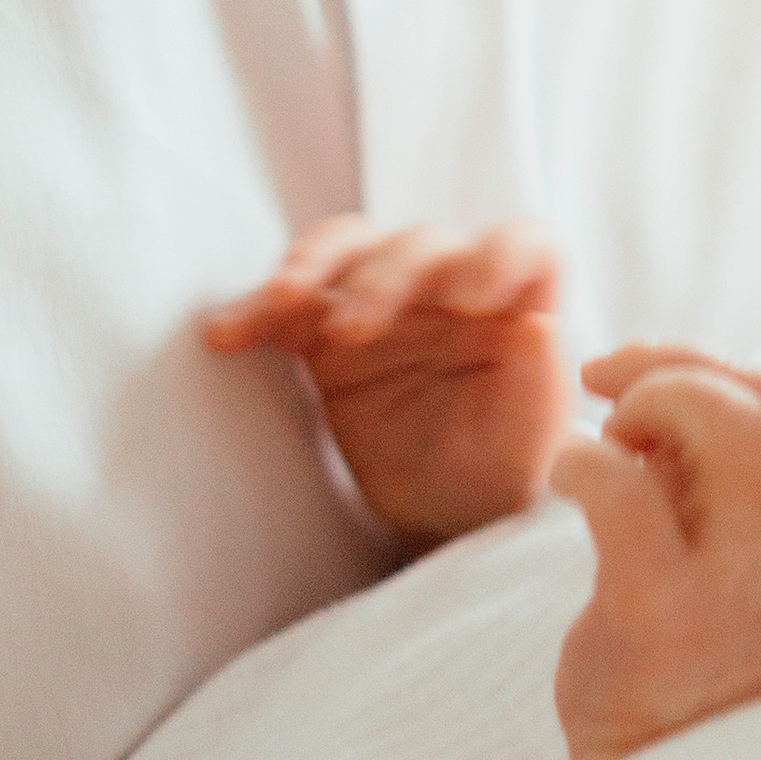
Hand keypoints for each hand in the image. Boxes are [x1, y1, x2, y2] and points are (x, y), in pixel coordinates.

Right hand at [203, 215, 574, 543]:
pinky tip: (225, 334)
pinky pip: (288, 307)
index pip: (522, 245)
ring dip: (312, 266)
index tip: (468, 300)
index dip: (497, 256)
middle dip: (384, 275)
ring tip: (280, 298)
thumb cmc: (504, 471)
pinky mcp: (326, 335)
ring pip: (350, 250)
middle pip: (421, 245)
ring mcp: (386, 301)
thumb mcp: (528, 442)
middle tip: (352, 324)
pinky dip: (255, 313)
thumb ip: (533, 382)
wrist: (445, 515)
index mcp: (519, 301)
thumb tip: (536, 325)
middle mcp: (453, 284)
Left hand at [553, 353, 760, 759]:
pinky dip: (584, 460)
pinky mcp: (660, 604)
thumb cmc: (689, 633)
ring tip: (610, 440)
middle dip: (675, 371)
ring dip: (650, 402)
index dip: (707, 370)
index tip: (647, 390)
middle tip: (616, 405)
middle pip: (757, 397)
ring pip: (722, 425)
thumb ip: (706, 465)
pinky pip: (624, 493)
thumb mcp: (723, 539)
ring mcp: (730, 572)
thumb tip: (654, 385)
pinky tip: (565, 474)